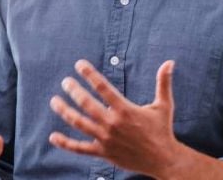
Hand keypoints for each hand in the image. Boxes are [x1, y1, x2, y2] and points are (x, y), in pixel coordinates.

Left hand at [48, 59, 181, 176]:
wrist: (163, 160)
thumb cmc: (163, 131)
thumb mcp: (164, 105)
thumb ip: (163, 83)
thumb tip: (170, 62)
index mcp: (125, 109)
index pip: (102, 87)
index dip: (89, 74)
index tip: (79, 65)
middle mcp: (113, 123)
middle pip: (86, 103)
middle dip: (73, 90)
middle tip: (65, 82)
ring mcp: (106, 139)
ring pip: (79, 123)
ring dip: (65, 111)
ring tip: (55, 101)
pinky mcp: (103, 153)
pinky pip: (80, 148)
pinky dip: (65, 143)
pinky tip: (53, 137)